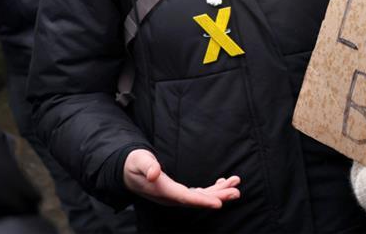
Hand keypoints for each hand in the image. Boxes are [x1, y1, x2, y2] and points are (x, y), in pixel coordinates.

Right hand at [123, 149, 239, 207]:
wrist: (128, 172)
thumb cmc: (134, 164)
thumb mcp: (139, 161)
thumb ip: (147, 166)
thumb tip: (154, 173)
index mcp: (163, 190)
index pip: (185, 197)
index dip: (202, 201)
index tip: (219, 203)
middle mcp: (171, 197)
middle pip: (198, 200)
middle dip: (218, 197)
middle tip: (236, 192)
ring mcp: (176, 196)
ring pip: (201, 197)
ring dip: (219, 192)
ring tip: (235, 184)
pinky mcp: (179, 192)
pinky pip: (198, 194)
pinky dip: (212, 189)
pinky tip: (223, 183)